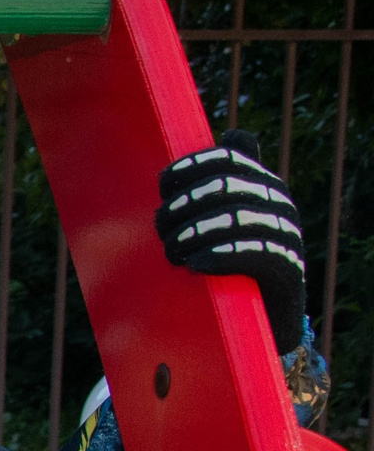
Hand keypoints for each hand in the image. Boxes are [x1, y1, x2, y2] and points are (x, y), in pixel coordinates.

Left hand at [157, 130, 306, 351]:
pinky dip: (220, 256)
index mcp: (263, 184)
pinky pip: (255, 253)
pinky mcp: (289, 268)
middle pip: (224, 188)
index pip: (228, 159)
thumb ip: (226, 180)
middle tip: (161, 230)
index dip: (190, 167)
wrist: (265, 316)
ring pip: (235, 218)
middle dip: (183, 206)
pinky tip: (195, 265)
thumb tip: (234, 134)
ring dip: (194, 234)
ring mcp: (288, 234)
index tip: (162, 187)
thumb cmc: (234, 260)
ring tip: (173, 252)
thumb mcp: (228, 217)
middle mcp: (280, 203)